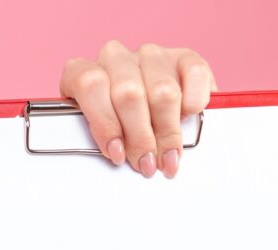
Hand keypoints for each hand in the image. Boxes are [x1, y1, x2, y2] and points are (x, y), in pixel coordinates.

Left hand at [59, 40, 217, 178]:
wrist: (146, 116)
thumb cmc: (116, 131)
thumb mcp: (99, 135)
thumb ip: (103, 140)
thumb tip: (120, 158)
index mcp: (83, 72)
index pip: (89, 85)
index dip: (105, 123)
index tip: (117, 154)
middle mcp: (115, 58)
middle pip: (129, 94)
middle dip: (140, 138)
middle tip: (147, 164)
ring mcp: (150, 55)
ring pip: (162, 91)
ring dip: (167, 131)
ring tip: (168, 157)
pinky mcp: (184, 57)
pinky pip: (194, 73)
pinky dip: (194, 101)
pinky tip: (188, 118)